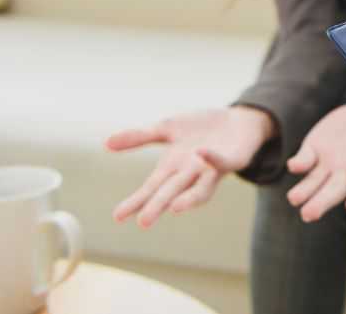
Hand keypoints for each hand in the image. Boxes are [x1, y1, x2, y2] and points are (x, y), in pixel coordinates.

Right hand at [106, 106, 271, 226]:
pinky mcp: (233, 159)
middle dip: (158, 206)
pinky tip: (201, 154)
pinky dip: (213, 159)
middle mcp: (191, 173)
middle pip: (173, 192)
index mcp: (173, 168)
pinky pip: (223, 161)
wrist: (240, 121)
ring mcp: (213, 169)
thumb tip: (106, 144)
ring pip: (201, 188)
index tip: (118, 217)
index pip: (152, 188)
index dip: (136, 202)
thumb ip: (139, 137)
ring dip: (190, 198)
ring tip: (174, 207)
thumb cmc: (201, 130)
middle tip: (143, 222)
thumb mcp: (167, 129)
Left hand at [285, 103, 345, 220]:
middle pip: (333, 191)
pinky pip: (304, 159)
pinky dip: (299, 163)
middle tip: (309, 215)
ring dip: (304, 191)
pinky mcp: (314, 149)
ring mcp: (328, 163)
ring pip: (314, 182)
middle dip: (321, 203)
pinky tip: (295, 165)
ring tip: (295, 199)